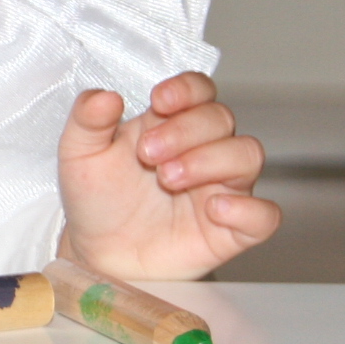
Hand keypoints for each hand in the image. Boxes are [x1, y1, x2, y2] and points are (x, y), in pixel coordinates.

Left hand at [55, 72, 280, 281]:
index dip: (188, 89)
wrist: (100, 255)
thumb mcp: (80, 156)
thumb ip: (87, 121)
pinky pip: (265, 215)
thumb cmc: (98, 200)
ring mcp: (223, 188)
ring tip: (168, 179)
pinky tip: (215, 210)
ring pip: (248, 155)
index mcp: (171, 124)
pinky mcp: (232, 229)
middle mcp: (205, 150)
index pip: (200, 90)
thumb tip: (106, 96)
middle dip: (185, 130)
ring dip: (211, 160)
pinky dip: (249, 209)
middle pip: (221, 118)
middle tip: (147, 154)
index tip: (160, 101)